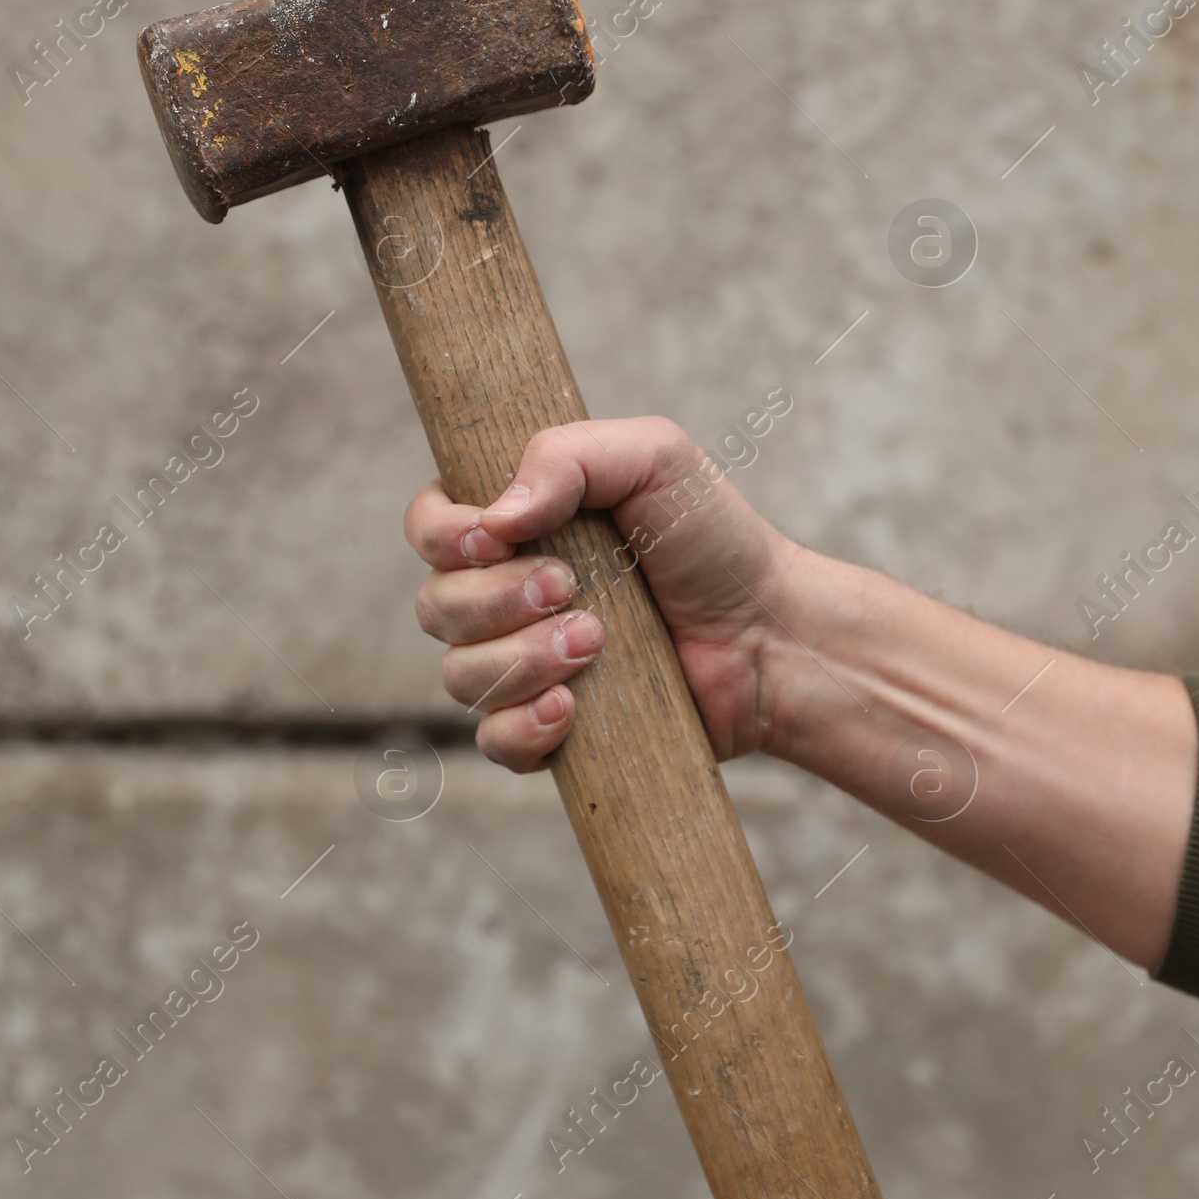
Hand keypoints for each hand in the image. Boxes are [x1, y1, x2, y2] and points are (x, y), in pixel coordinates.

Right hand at [404, 417, 793, 771]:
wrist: (770, 633)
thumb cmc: (712, 538)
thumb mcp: (654, 458)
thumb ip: (566, 456)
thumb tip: (496, 518)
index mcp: (517, 526)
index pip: (428, 527)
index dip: (443, 536)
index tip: (496, 538)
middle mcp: (505, 596)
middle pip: (436, 606)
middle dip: (498, 601)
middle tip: (575, 590)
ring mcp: (524, 665)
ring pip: (460, 677)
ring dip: (521, 660)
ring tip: (597, 642)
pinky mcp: (551, 728)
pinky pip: (495, 743)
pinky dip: (523, 727)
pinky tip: (571, 708)